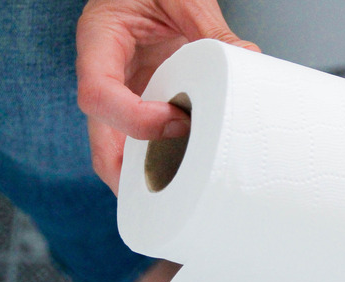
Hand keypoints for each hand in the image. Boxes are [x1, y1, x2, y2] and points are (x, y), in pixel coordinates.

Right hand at [76, 0, 258, 193]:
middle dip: (130, 176)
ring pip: (119, 149)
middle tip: (174, 190)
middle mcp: (103, 73)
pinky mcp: (139, 101)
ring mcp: (120, 93)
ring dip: (147, 174)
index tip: (176, 122)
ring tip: (185, 189)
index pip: (97, 94)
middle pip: (100, 141)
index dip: (133, 120)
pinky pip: (141, 139)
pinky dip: (161, 158)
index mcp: (99, 40)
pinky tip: (188, 169)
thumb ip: (210, 27)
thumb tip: (247, 58)